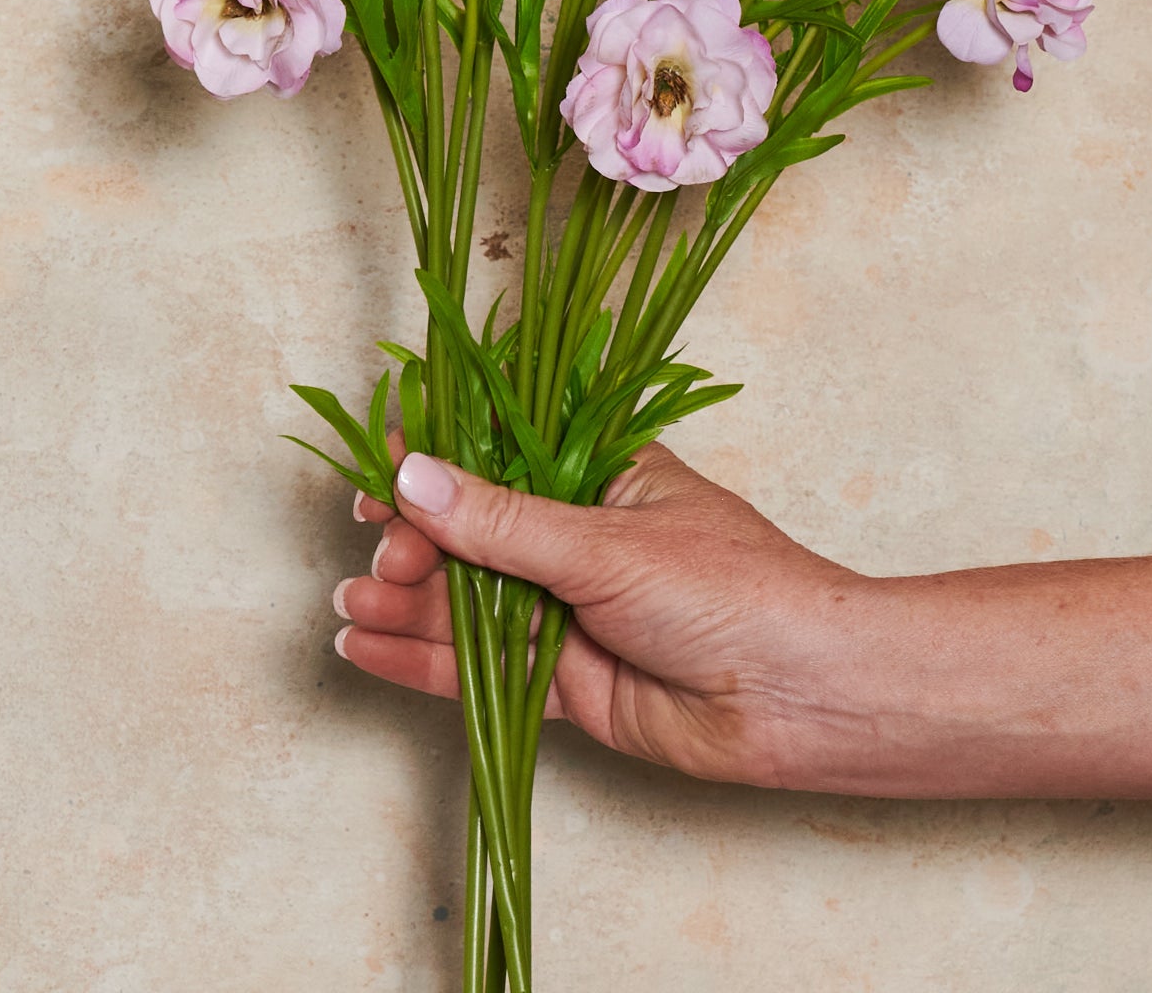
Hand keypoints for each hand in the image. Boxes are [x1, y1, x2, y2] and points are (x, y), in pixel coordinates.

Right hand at [334, 435, 870, 788]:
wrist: (801, 696)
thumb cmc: (730, 589)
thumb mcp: (606, 543)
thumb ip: (503, 523)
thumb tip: (416, 478)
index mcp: (598, 472)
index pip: (495, 455)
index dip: (432, 465)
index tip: (377, 477)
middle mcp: (577, 536)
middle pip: (469, 533)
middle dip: (413, 545)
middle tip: (381, 561)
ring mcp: (568, 609)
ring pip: (466, 601)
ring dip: (404, 604)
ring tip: (351, 609)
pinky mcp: (563, 680)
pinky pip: (478, 667)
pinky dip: (421, 660)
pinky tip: (367, 650)